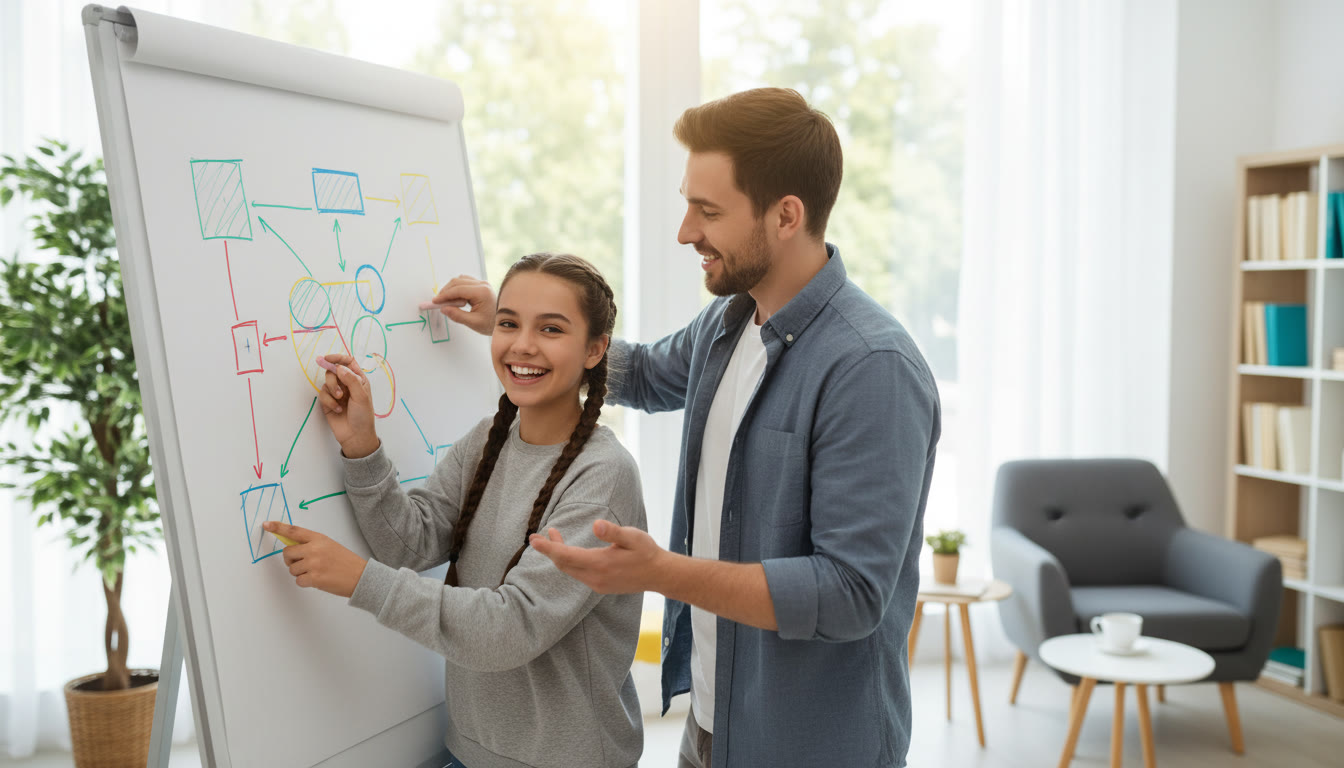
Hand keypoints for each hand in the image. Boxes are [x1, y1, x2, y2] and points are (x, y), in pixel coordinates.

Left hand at [265, 521, 367, 597]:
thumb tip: (291, 547)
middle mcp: (314, 549)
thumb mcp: (328, 545)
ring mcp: (313, 563)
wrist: (360, 576)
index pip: (294, 530)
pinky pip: (298, 580)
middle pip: (287, 552)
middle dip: (291, 559)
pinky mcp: (314, 578)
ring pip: (291, 569)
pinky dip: (305, 582)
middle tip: (302, 563)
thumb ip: (310, 544)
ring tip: (315, 572)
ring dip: (300, 573)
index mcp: (318, 538)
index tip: (267, 525)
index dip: (278, 527)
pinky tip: (317, 580)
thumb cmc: (345, 561)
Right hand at [315, 353, 378, 458]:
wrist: (355, 436)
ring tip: (340, 401)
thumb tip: (339, 367)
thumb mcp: (361, 396)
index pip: (347, 362)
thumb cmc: (363, 416)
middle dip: (333, 379)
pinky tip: (338, 409)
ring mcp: (337, 392)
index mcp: (358, 379)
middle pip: (334, 370)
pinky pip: (322, 394)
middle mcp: (347, 384)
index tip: (327, 359)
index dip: (337, 358)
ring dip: (332, 390)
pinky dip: (329, 401)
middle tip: (339, 392)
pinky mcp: (328, 402)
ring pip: (327, 382)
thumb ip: (351, 380)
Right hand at [419, 275, 494, 335]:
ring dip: (451, 289)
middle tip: (438, 302)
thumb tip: (443, 309)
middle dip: (445, 291)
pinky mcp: (481, 285)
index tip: (435, 301)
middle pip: (457, 282)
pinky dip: (457, 288)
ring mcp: (482, 283)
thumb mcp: (474, 322)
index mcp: (482, 292)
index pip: (457, 290)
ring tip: (447, 302)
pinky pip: (465, 282)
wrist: (506, 321)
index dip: (444, 295)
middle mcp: (482, 284)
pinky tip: (455, 299)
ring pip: (460, 280)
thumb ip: (457, 315)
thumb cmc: (493, 323)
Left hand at [528, 520, 665, 593]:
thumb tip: (596, 525)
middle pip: (563, 564)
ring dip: (558, 555)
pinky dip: (568, 562)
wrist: (659, 575)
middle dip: (549, 550)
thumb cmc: (646, 552)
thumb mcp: (633, 537)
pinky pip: (577, 574)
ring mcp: (596, 584)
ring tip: (552, 536)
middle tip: (536, 537)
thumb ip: (613, 532)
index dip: (548, 547)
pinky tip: (570, 551)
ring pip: (569, 570)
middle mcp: (594, 577)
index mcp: (600, 563)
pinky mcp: (600, 586)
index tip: (534, 540)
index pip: (566, 556)